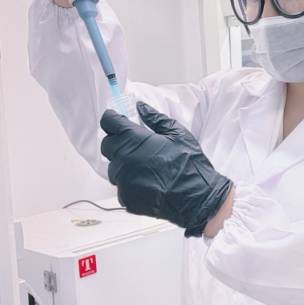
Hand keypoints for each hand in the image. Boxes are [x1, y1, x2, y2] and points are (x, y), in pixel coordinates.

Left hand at [100, 102, 233, 236]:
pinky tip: (149, 184)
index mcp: (133, 139)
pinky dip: (131, 185)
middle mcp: (122, 158)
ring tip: (146, 168)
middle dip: (117, 143)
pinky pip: (121, 187)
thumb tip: (140, 106)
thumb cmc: (188, 163)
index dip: (113, 120)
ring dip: (124, 165)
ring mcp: (122, 180)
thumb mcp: (177, 133)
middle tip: (136, 147)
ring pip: (113, 168)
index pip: (108, 122)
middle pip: (107, 145)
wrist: (196, 197)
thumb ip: (154, 118)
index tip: (119, 122)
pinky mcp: (125, 198)